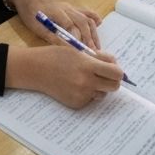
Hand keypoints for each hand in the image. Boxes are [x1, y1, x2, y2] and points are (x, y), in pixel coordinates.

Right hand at [6, 43, 122, 108]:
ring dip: (99, 86)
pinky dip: (87, 92)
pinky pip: (90, 99)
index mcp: (87, 66)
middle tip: (105, 74)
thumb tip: (114, 62)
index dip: (118, 70)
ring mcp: (82, 95)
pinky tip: (75, 84)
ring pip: (102, 93)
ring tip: (85, 77)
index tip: (114, 67)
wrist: (36, 69)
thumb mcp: (77, 50)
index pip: (116, 73)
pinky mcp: (76, 104)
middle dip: (113, 80)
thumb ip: (97, 57)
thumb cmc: (56, 55)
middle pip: (114, 86)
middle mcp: (87, 83)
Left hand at [8, 0, 101, 50]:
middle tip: (93, 54)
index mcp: (56, 12)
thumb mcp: (35, 25)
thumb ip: (49, 36)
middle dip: (89, 39)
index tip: (80, 52)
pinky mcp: (71, 6)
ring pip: (86, 18)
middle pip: (82, 23)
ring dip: (93, 33)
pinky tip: (99, 25)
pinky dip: (94, 18)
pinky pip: (85, 11)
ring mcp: (70, 6)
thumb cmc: (29, 11)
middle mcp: (66, 8)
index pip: (71, 26)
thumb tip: (63, 48)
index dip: (76, 40)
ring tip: (96, 47)